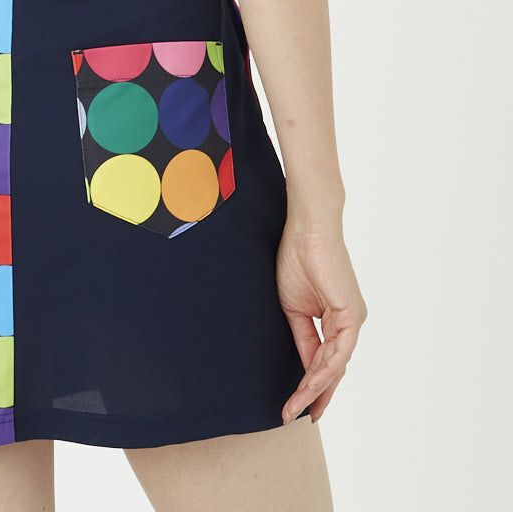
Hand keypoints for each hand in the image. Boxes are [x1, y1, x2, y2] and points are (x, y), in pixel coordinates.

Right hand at [277, 221, 366, 422]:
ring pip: (335, 365)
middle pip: (333, 369)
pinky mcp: (351, 314)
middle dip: (317, 395)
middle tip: (301, 416)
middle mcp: (348, 323)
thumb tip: (305, 365)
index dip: (312, 384)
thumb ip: (303, 336)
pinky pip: (337, 352)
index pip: (325, 360)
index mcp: (336, 319)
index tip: (297, 405)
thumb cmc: (296, 259)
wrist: (306, 230)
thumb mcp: (294, 307)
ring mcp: (353, 320)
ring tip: (296, 407)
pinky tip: (308, 385)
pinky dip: (321, 371)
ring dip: (315, 388)